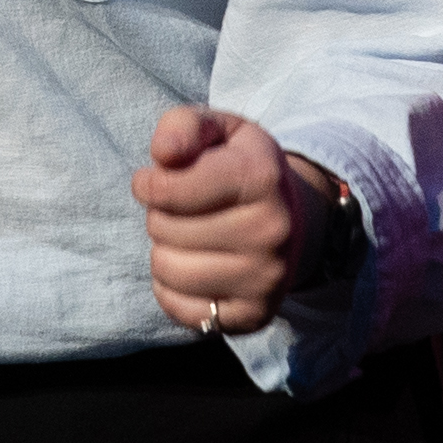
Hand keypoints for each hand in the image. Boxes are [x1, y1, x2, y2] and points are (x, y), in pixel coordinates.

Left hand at [130, 104, 338, 340]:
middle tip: (184, 210)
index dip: (148, 183)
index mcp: (261, 176)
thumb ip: (183, 126)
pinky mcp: (254, 315)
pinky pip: (178, 308)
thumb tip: (163, 154)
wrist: (294, 219)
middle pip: (163, 228)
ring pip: (167, 269)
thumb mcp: (218, 131)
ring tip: (188, 236)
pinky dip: (172, 288)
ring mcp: (265, 279)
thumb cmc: (242, 167)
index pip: (167, 189)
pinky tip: (194, 267)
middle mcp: (271, 231)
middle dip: (160, 214)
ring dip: (164, 250)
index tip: (156, 180)